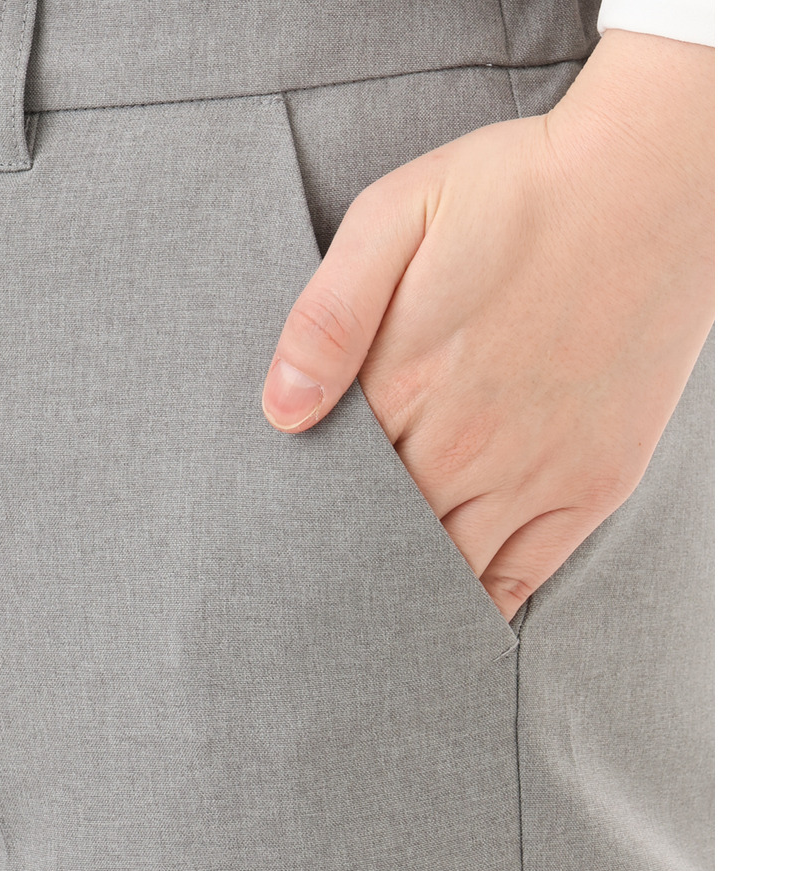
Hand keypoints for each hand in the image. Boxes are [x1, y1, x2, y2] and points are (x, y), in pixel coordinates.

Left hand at [260, 29, 713, 622]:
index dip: (298, 522)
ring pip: (447, 569)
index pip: (328, 487)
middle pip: (379, 538)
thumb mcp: (393, 219)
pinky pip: (525, 575)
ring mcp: (534, 474)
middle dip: (339, 568)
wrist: (651, 186)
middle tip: (306, 608)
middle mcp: (465, 447)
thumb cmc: (516, 195)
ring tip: (365, 629)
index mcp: (405, 387)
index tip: (272, 553)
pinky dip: (484, 607)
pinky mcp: (591, 485)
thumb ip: (329, 318)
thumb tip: (280, 413)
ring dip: (402, 598)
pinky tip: (454, 626)